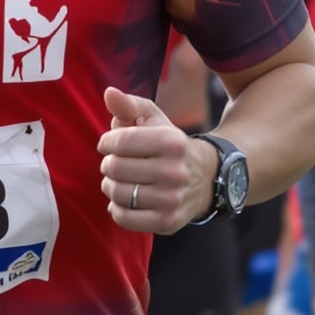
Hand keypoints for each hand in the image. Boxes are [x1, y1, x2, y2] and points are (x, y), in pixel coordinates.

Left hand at [99, 87, 209, 232]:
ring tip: (117, 180)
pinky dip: (117, 209)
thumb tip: (109, 93)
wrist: (207, 177)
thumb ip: (129, 104)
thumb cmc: (170, 145)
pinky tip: (123, 200)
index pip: (121, 141)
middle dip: (109, 164)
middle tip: (115, 163)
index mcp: (171, 142)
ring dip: (110, 186)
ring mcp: (172, 199)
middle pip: (116, 168)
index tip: (108, 144)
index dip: (107, 142)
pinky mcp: (168, 221)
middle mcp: (174, 171)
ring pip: (118, 193)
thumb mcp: (154, 119)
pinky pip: (125, 218)